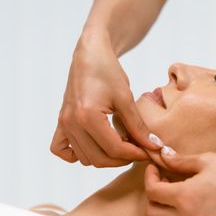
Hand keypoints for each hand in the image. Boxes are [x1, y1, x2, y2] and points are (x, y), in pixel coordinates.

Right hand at [51, 30, 158, 166]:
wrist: (90, 56)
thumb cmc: (108, 72)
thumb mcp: (126, 98)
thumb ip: (138, 126)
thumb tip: (154, 147)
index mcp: (88, 116)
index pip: (114, 149)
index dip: (135, 154)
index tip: (149, 152)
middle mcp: (72, 123)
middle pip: (99, 159)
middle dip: (122, 159)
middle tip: (137, 150)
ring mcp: (64, 124)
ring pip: (85, 159)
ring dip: (104, 158)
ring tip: (121, 145)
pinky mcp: (61, 123)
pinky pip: (62, 150)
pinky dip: (76, 154)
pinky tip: (93, 146)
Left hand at [144, 152, 215, 215]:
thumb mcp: (206, 161)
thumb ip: (180, 162)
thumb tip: (163, 157)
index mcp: (185, 198)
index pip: (152, 193)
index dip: (149, 178)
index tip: (154, 170)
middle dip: (152, 199)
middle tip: (161, 184)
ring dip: (164, 214)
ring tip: (174, 196)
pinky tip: (189, 206)